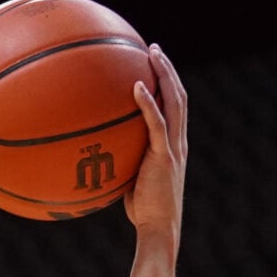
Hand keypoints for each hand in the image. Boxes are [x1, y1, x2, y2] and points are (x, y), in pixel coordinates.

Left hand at [125, 44, 187, 243]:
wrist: (158, 228)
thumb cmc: (141, 210)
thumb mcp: (131, 178)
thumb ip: (123, 159)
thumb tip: (96, 148)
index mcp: (173, 144)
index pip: (175, 107)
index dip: (168, 84)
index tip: (154, 65)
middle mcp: (178, 141)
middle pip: (179, 95)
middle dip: (168, 69)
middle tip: (153, 49)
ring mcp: (174, 147)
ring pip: (175, 102)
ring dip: (164, 75)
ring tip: (152, 54)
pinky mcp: (165, 157)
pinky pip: (157, 124)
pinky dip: (148, 103)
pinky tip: (137, 86)